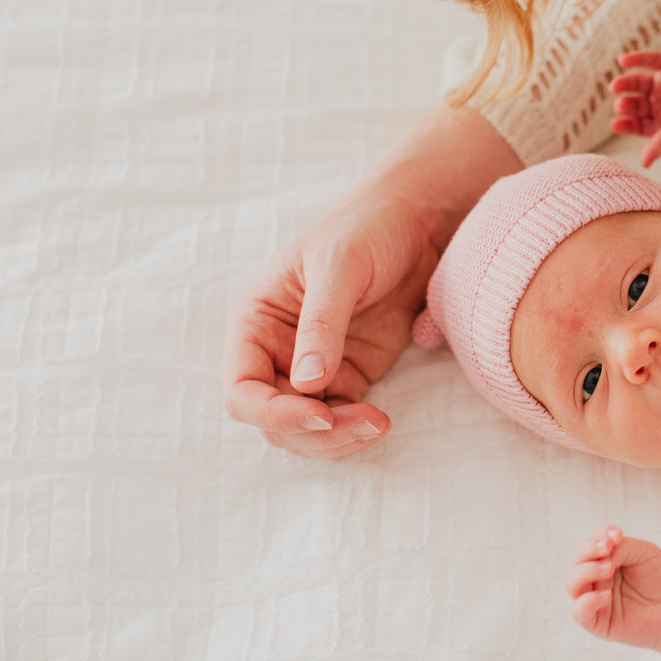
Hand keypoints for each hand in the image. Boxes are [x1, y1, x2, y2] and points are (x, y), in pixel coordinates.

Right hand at [221, 184, 435, 455]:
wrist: (417, 221)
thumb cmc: (367, 228)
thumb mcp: (340, 266)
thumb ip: (322, 323)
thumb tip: (307, 382)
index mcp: (256, 322)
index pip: (242, 390)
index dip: (272, 414)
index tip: (318, 416)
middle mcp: (277, 351)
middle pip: (273, 420)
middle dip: (312, 434)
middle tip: (363, 424)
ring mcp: (314, 367)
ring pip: (307, 429)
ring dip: (337, 439)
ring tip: (378, 425)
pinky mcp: (351, 375)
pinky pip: (342, 419)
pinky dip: (356, 430)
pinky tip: (382, 422)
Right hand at [565, 525, 660, 660]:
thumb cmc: (660, 578)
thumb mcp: (644, 553)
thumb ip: (621, 548)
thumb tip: (603, 552)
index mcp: (604, 559)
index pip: (590, 543)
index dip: (599, 535)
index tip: (617, 534)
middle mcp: (595, 578)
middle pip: (576, 560)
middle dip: (588, 550)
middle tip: (607, 548)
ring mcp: (593, 599)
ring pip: (571, 583)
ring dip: (586, 571)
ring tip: (609, 568)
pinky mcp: (596, 622)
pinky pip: (578, 612)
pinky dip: (588, 601)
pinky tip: (606, 595)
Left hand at [609, 51, 660, 166]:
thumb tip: (644, 164)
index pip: (637, 124)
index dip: (625, 124)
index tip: (615, 123)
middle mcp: (660, 103)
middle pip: (636, 103)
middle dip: (626, 103)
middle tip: (620, 103)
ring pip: (639, 82)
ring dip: (627, 82)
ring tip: (616, 84)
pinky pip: (651, 60)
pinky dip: (637, 59)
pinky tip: (624, 60)